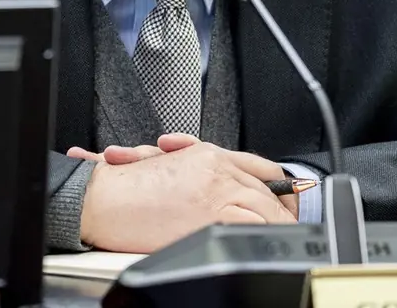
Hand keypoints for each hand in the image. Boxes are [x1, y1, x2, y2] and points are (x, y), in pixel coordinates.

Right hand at [68, 134, 300, 219]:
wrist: (102, 197)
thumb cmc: (124, 186)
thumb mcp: (167, 164)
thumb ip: (196, 172)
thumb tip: (215, 190)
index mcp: (206, 155)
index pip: (256, 164)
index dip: (278, 182)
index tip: (286, 195)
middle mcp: (216, 169)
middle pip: (265, 187)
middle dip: (284, 205)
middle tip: (294, 218)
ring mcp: (214, 193)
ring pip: (263, 206)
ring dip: (279, 221)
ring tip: (289, 233)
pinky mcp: (208, 218)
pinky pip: (248, 226)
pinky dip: (263, 233)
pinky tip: (269, 240)